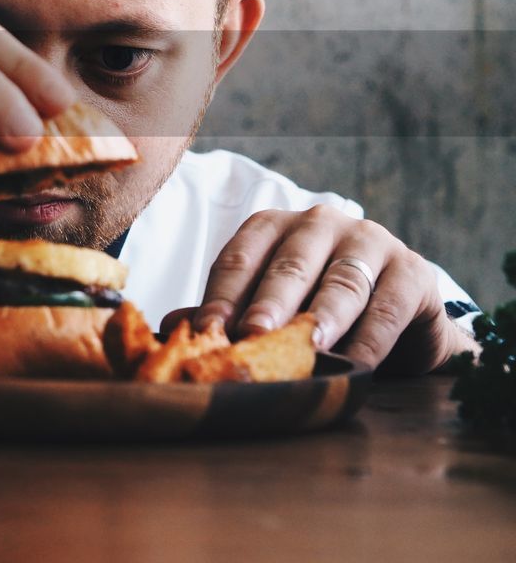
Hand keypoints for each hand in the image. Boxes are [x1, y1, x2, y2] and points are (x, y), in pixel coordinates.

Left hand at [162, 205, 472, 373]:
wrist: (400, 324)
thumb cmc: (318, 308)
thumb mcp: (273, 308)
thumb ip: (228, 313)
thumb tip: (174, 327)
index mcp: (275, 226)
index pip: (241, 256)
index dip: (222, 294)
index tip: (206, 331)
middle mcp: (320, 223)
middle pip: (288, 265)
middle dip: (269, 302)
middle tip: (253, 334)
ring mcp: (370, 241)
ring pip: (341, 281)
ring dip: (322, 315)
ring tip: (306, 345)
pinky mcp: (413, 271)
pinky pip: (388, 306)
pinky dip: (371, 337)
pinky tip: (356, 363)